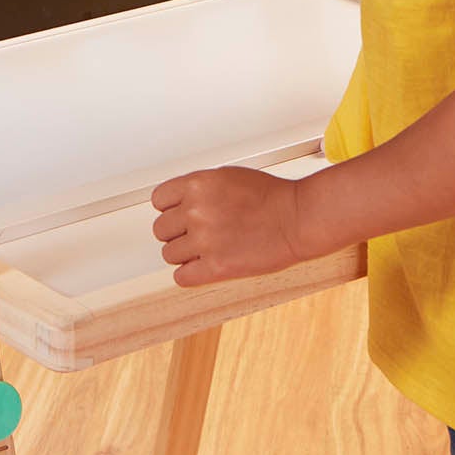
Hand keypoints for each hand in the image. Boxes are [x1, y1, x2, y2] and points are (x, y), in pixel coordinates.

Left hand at [150, 166, 304, 285]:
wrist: (296, 219)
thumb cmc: (270, 196)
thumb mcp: (228, 177)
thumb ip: (200, 189)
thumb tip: (181, 202)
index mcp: (197, 184)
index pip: (158, 200)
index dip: (169, 209)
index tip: (178, 214)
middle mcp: (195, 211)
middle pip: (161, 229)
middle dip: (177, 232)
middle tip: (196, 233)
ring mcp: (204, 240)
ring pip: (169, 254)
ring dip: (185, 254)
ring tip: (206, 249)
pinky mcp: (215, 267)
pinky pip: (181, 277)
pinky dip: (190, 274)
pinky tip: (203, 266)